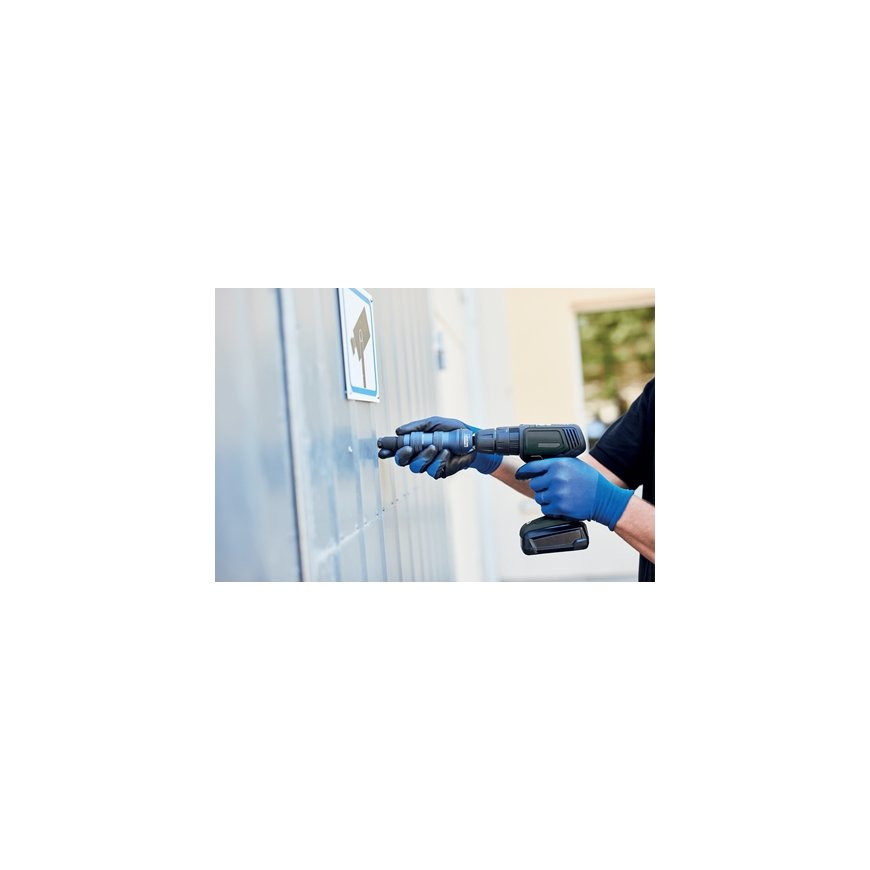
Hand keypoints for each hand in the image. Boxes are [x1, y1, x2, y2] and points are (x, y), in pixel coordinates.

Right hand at [377, 416, 502, 478]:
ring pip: (417, 467)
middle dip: (402, 455)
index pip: (397, 449)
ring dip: (424, 456)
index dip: (388, 449)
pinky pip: (433, 470)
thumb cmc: (452, 430)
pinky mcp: (440, 471)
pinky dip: (439, 460)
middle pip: (402, 461)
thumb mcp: (433, 424)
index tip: (381, 448)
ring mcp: (429, 465)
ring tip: (435, 446)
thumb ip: (416, 427)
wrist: (471, 439)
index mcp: (415, 444)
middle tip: (408, 448)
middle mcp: (419, 456)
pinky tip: (446, 452)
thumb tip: (398, 431)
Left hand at [515, 458, 632, 529]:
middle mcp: (555, 477)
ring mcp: (557, 493)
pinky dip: (550, 508)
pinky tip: (561, 504)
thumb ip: (556, 463)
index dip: (524, 471)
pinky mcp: (559, 507)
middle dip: (540, 487)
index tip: (520, 474)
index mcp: (558, 464)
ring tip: (559, 496)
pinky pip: (545, 509)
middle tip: (552, 488)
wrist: (604, 498)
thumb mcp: (574, 464)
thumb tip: (538, 465)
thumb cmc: (590, 480)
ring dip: (545, 498)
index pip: (532, 466)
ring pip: (539, 497)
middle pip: (534, 484)